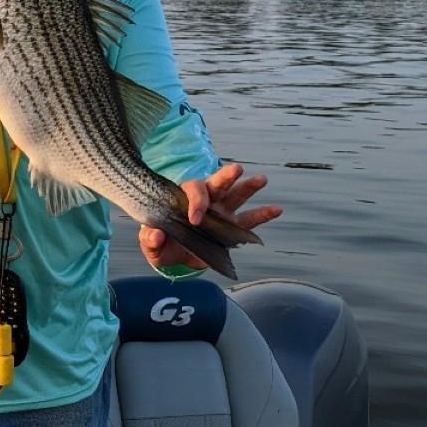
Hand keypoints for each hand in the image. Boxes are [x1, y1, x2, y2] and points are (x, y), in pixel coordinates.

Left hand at [138, 162, 282, 270]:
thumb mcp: (151, 245)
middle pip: (216, 184)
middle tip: (236, 169)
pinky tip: (276, 209)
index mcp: (183, 199)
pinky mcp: (231, 229)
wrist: (176, 256)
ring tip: (261, 179)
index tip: (195, 219)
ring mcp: (221, 213)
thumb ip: (150, 240)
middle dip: (225, 176)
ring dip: (248, 188)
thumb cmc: (162, 245)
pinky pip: (249, 220)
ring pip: (236, 196)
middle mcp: (205, 201)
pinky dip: (263, 215)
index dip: (195, 202)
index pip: (193, 191)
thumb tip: (156, 234)